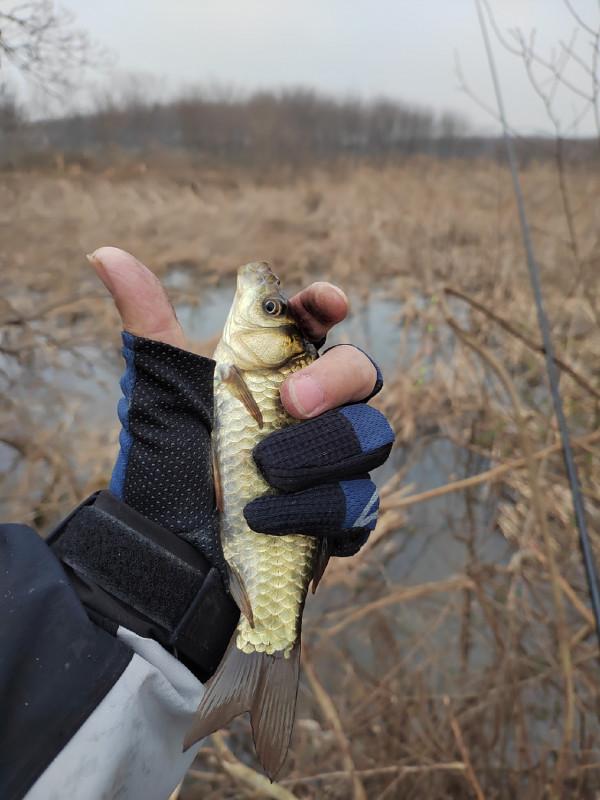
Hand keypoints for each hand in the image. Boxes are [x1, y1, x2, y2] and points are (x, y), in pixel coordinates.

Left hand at [90, 247, 391, 559]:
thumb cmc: (167, 459)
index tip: (326, 303)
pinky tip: (268, 518)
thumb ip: (148, 324)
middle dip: (335, 380)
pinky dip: (316, 508)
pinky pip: (359, 503)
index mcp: (277, 365)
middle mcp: (316, 407)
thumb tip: (102, 254)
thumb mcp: (156, 390)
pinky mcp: (341, 515)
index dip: (328, 304)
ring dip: (321, 451)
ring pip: (372, 437)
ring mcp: (335, 461)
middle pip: (361, 373)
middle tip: (290, 400)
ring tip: (263, 471)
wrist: (168, 547)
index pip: (319, 321)